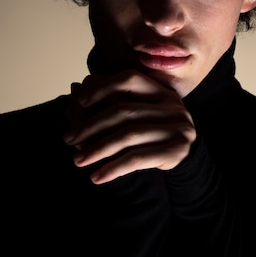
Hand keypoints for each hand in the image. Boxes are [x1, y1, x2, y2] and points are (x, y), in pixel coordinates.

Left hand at [64, 70, 196, 183]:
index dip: (102, 87)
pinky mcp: (175, 151)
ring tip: (77, 160)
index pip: (128, 79)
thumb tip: (76, 88)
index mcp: (160, 90)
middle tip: (68, 138)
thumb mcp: (136, 112)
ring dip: (97, 149)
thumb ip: (109, 100)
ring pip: (128, 136)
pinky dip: (113, 168)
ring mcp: (177, 128)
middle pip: (123, 111)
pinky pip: (137, 158)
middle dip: (91, 125)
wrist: (187, 158)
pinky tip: (97, 177)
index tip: (79, 101)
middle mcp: (171, 106)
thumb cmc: (153, 132)